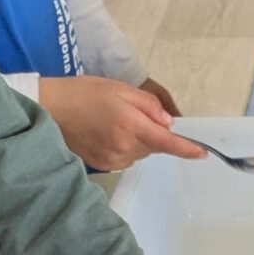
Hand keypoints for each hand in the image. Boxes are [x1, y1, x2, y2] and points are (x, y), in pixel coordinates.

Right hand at [37, 73, 207, 171]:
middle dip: (151, 132)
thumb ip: (149, 105)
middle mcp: (123, 148)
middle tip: (130, 113)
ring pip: (140, 153)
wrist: (51, 109)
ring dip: (137, 140)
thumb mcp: (121, 89)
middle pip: (153, 146)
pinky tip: (107, 133)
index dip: (187, 149)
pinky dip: (124, 146)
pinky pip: (126, 158)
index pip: (167, 142)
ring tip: (114, 121)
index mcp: (130, 126)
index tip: (203, 153)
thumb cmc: (84, 93)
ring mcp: (112, 160)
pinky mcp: (103, 166)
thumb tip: (168, 122)